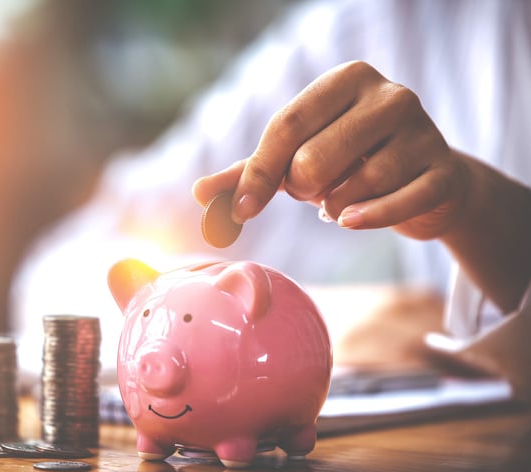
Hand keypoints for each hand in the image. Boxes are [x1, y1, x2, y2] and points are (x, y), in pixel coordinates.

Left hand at [193, 60, 470, 239]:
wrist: (425, 182)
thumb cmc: (348, 163)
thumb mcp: (296, 159)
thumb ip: (250, 171)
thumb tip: (198, 192)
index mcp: (347, 80)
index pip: (286, 126)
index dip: (258, 173)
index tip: (241, 210)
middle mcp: (389, 96)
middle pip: (314, 160)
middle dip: (303, 189)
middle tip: (315, 189)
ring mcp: (424, 131)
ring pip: (353, 187)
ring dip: (336, 205)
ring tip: (343, 196)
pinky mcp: (445, 171)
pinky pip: (396, 205)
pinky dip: (367, 219)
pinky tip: (349, 220)